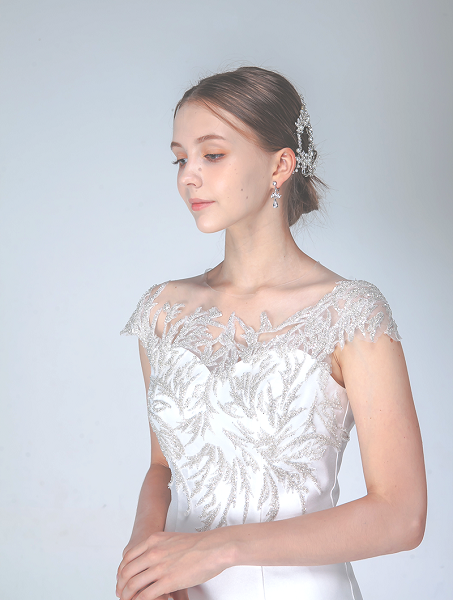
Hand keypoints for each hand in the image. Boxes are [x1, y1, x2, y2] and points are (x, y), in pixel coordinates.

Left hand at [116, 530, 231, 599]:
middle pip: (127, 571)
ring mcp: (159, 567)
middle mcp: (153, 552)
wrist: (214, 547)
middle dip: (121, 585)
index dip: (122, 571)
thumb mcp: (172, 538)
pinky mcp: (167, 581)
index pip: (128, 557)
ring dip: (127, 595)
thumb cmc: (199, 544)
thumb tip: (154, 558)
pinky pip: (145, 595)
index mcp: (154, 540)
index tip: (121, 579)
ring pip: (133, 584)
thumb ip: (160, 547)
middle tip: (121, 593)